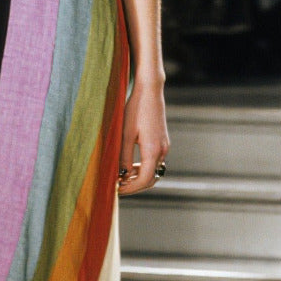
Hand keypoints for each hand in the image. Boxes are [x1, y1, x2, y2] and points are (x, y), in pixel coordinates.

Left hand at [118, 79, 168, 195]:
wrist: (150, 91)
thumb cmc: (135, 109)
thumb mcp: (125, 135)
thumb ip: (123, 157)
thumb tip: (121, 176)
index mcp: (152, 150)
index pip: (144, 180)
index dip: (130, 188)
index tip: (116, 190)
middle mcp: (162, 150)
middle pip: (150, 179)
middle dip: (134, 186)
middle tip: (117, 186)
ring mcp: (164, 146)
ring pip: (153, 171)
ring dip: (138, 177)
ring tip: (121, 177)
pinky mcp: (162, 141)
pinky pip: (154, 162)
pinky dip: (143, 168)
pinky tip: (129, 166)